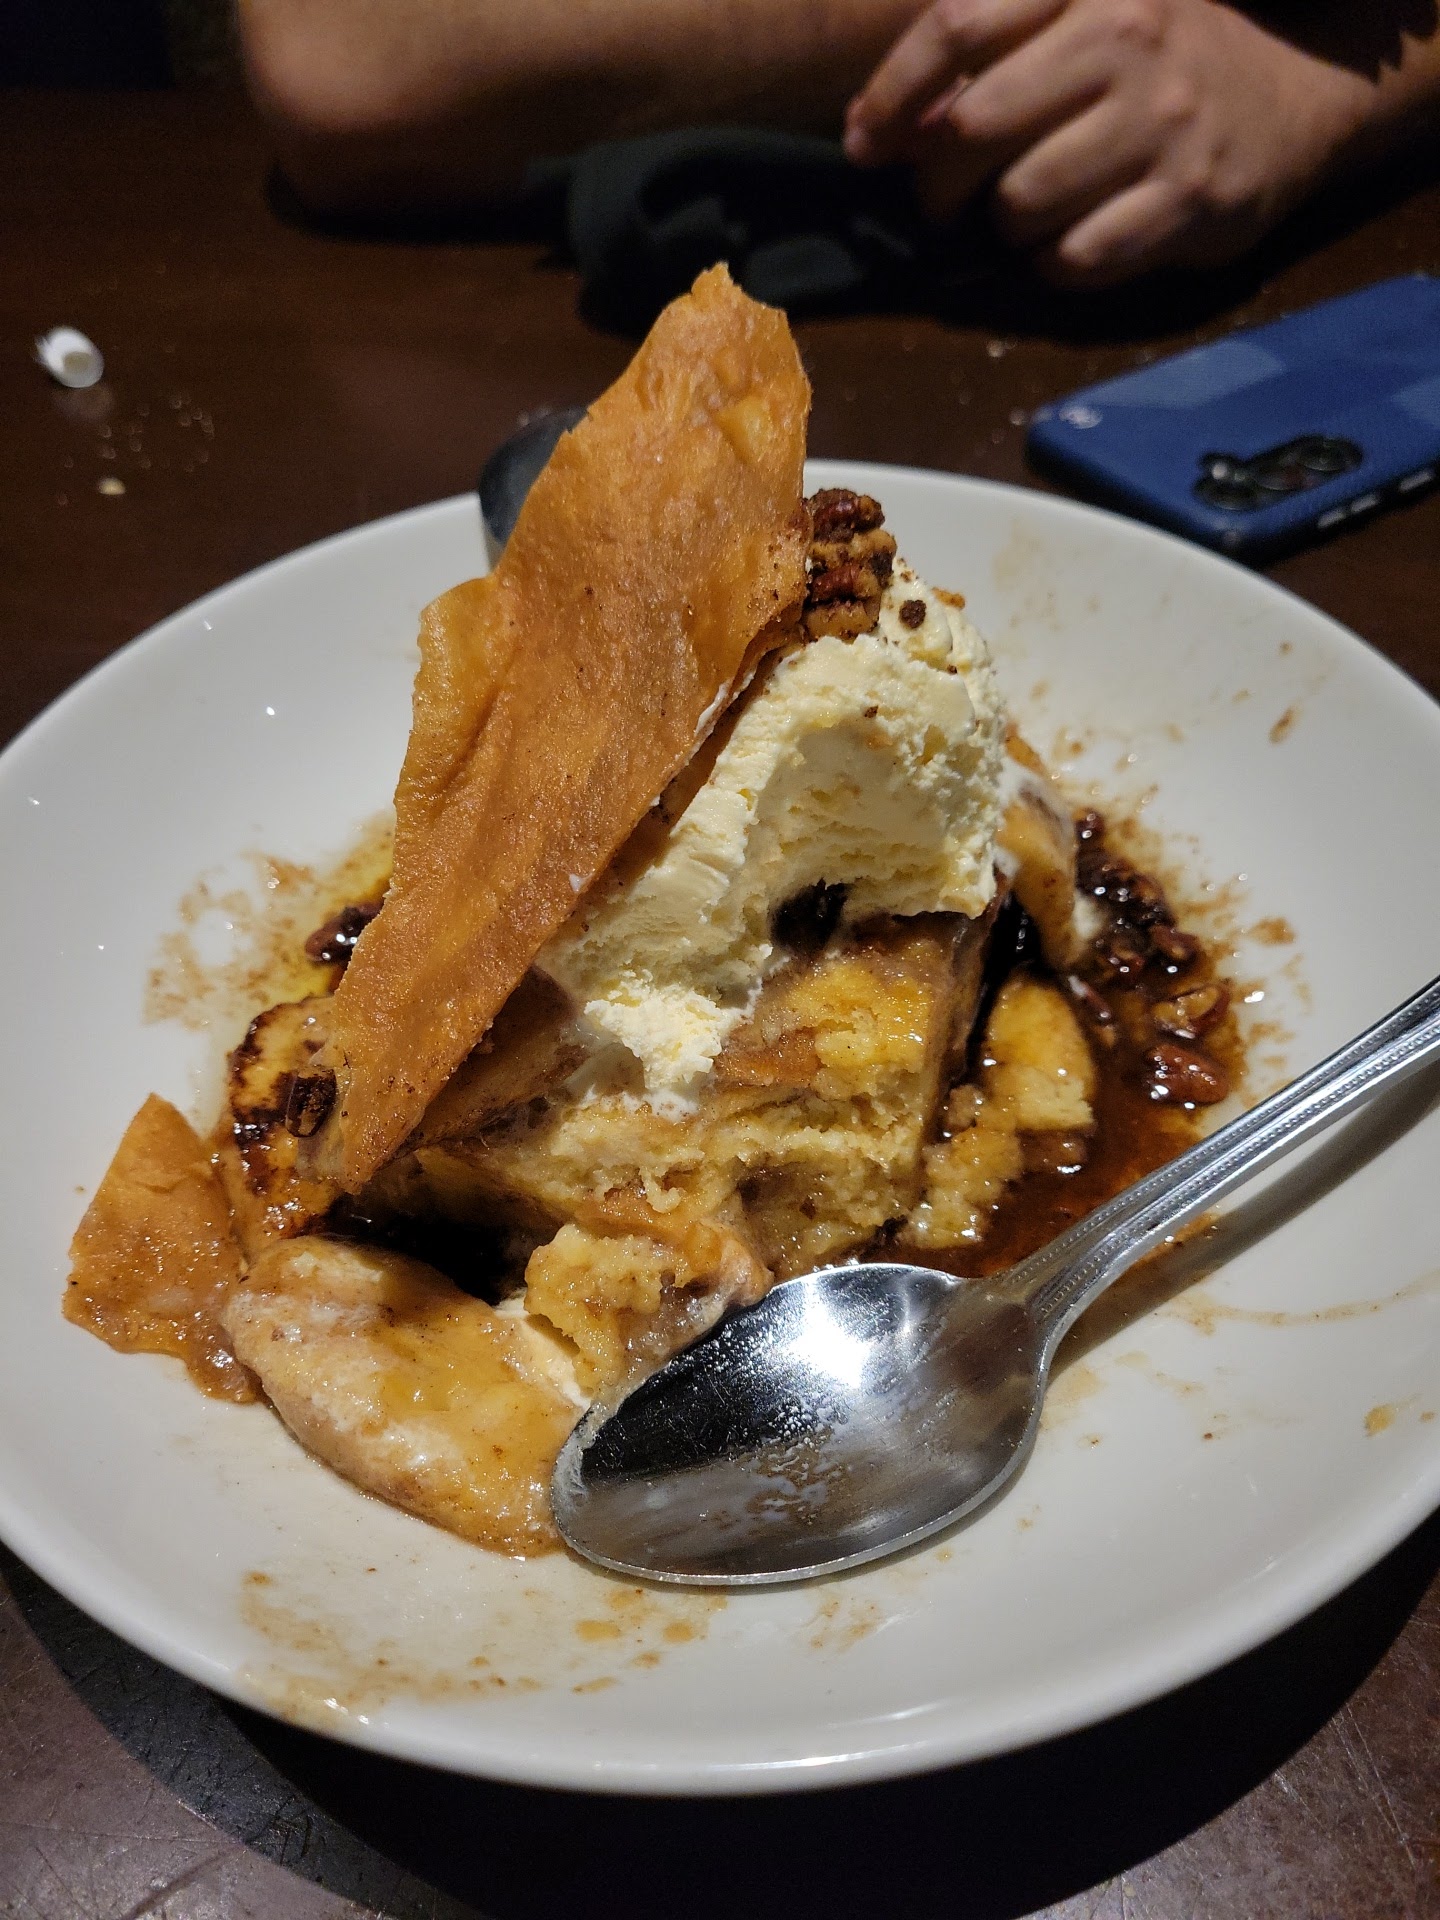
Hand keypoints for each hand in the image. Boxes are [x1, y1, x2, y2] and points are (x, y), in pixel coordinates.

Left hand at [844, 0, 1368, 282]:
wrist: (1296, 90)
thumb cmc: (1162, 59)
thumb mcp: (1085, 17)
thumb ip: (995, 52)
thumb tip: (887, 127)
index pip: (957, 25)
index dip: (891, 95)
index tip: (864, 142)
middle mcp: (1129, 39)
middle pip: (973, 125)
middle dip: (937, 180)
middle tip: (942, 200)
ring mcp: (1163, 122)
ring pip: (1021, 202)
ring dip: (1002, 226)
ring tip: (1022, 215)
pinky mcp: (1190, 198)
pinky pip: (1077, 257)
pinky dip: (1055, 264)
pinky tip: (1068, 244)